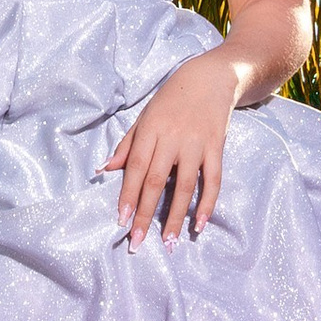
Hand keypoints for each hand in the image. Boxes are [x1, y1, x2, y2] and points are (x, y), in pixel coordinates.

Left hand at [103, 51, 241, 244]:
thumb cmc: (171, 99)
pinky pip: (212, 180)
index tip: (121, 221)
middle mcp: (172, 138)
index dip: (128, 195)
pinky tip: (198, 224)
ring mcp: (196, 143)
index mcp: (150, 130)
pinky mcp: (217, 147)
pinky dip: (207, 203)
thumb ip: (127, 145)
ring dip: (175, 216)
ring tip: (168, 242)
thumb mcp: (144, 117)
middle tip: (137, 242)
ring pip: (184, 186)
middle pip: (156, 181)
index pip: (136, 168)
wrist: (210, 77)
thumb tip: (104, 170)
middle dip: (145, 214)